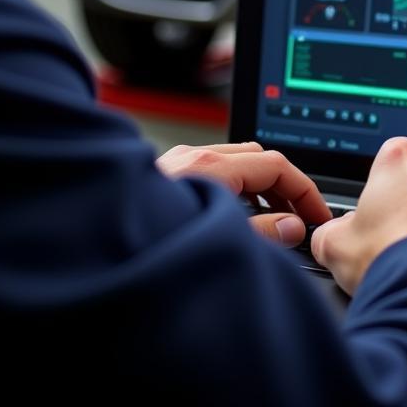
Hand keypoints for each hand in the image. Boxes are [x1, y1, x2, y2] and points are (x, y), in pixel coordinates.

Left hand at [157, 141, 331, 245]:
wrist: (89, 250)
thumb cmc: (146, 244)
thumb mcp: (219, 241)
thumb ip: (261, 231)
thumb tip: (291, 226)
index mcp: (211, 166)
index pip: (276, 164)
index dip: (304, 190)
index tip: (317, 215)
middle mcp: (191, 158)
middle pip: (256, 157)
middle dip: (283, 186)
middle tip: (297, 219)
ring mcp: (173, 165)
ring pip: (232, 164)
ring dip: (256, 189)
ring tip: (269, 224)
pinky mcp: (160, 179)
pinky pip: (209, 175)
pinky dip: (231, 191)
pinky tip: (230, 221)